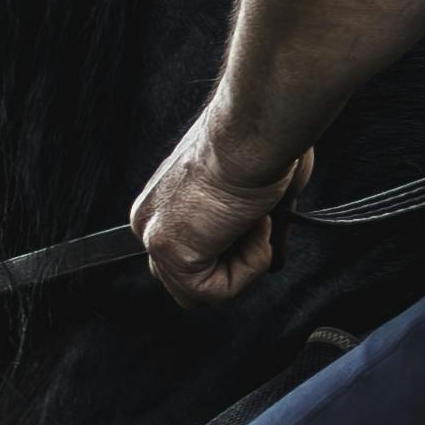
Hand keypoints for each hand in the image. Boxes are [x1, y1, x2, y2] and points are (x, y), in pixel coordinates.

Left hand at [137, 119, 310, 306]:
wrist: (255, 132)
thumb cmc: (261, 145)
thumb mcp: (257, 193)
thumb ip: (255, 228)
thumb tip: (273, 256)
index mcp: (164, 202)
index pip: (192, 251)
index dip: (234, 248)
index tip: (259, 215)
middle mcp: (150, 220)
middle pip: (190, 277)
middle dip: (233, 261)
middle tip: (258, 223)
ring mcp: (156, 239)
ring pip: (202, 291)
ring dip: (245, 264)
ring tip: (257, 221)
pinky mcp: (172, 254)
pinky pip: (215, 292)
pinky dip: (249, 266)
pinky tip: (254, 226)